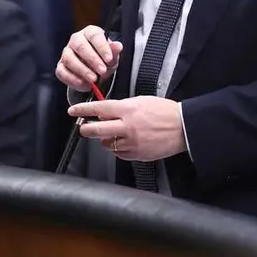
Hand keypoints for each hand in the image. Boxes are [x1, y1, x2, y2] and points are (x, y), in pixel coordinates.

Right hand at [56, 25, 121, 91]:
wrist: (96, 72)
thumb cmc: (103, 59)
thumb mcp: (112, 56)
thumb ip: (114, 51)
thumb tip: (118, 46)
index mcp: (90, 33)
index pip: (94, 36)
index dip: (102, 47)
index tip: (109, 59)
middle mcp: (76, 40)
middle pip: (80, 46)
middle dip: (92, 60)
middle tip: (102, 71)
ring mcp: (66, 52)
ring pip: (69, 58)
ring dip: (82, 70)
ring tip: (93, 80)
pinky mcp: (60, 66)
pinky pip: (62, 72)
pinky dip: (73, 80)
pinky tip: (84, 84)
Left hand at [69, 97, 185, 161]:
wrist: (182, 128)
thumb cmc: (165, 112)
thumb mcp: (142, 101)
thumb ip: (123, 107)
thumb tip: (106, 112)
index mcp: (128, 110)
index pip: (99, 109)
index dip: (83, 110)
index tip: (73, 111)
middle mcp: (127, 127)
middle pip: (97, 130)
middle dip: (86, 129)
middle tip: (84, 128)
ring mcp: (131, 142)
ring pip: (107, 143)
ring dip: (106, 139)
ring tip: (114, 134)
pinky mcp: (136, 154)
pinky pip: (119, 153)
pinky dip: (118, 148)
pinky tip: (125, 142)